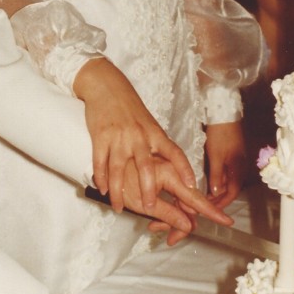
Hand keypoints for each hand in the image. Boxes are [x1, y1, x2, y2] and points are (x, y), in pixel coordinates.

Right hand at [73, 58, 195, 213]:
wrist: (107, 86)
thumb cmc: (130, 107)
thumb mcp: (149, 123)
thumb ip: (157, 144)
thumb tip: (171, 166)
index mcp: (154, 132)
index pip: (174, 152)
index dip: (185, 169)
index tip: (192, 186)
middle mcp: (139, 136)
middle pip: (146, 166)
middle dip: (148, 188)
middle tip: (150, 207)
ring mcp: (119, 137)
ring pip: (118, 169)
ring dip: (118, 191)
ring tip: (119, 206)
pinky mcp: (100, 136)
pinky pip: (100, 161)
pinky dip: (101, 178)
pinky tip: (102, 189)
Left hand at [123, 156, 233, 245]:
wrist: (107, 158)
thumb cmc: (121, 181)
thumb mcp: (142, 204)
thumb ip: (168, 214)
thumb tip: (189, 225)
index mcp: (169, 175)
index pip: (195, 198)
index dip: (211, 212)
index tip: (227, 220)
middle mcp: (172, 171)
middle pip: (187, 203)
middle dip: (180, 223)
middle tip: (168, 239)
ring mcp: (168, 172)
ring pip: (179, 201)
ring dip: (171, 218)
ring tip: (153, 227)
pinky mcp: (161, 174)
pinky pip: (171, 195)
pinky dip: (165, 209)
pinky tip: (153, 219)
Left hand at [205, 120, 247, 208]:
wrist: (225, 113)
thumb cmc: (221, 134)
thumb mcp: (216, 156)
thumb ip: (217, 176)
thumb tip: (217, 194)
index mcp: (238, 170)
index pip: (232, 194)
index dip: (221, 204)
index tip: (209, 210)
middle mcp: (240, 168)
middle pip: (230, 190)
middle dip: (218, 199)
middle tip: (203, 205)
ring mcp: (236, 161)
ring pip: (227, 182)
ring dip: (217, 190)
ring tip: (202, 196)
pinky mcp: (231, 155)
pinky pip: (225, 173)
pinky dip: (217, 180)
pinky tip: (207, 181)